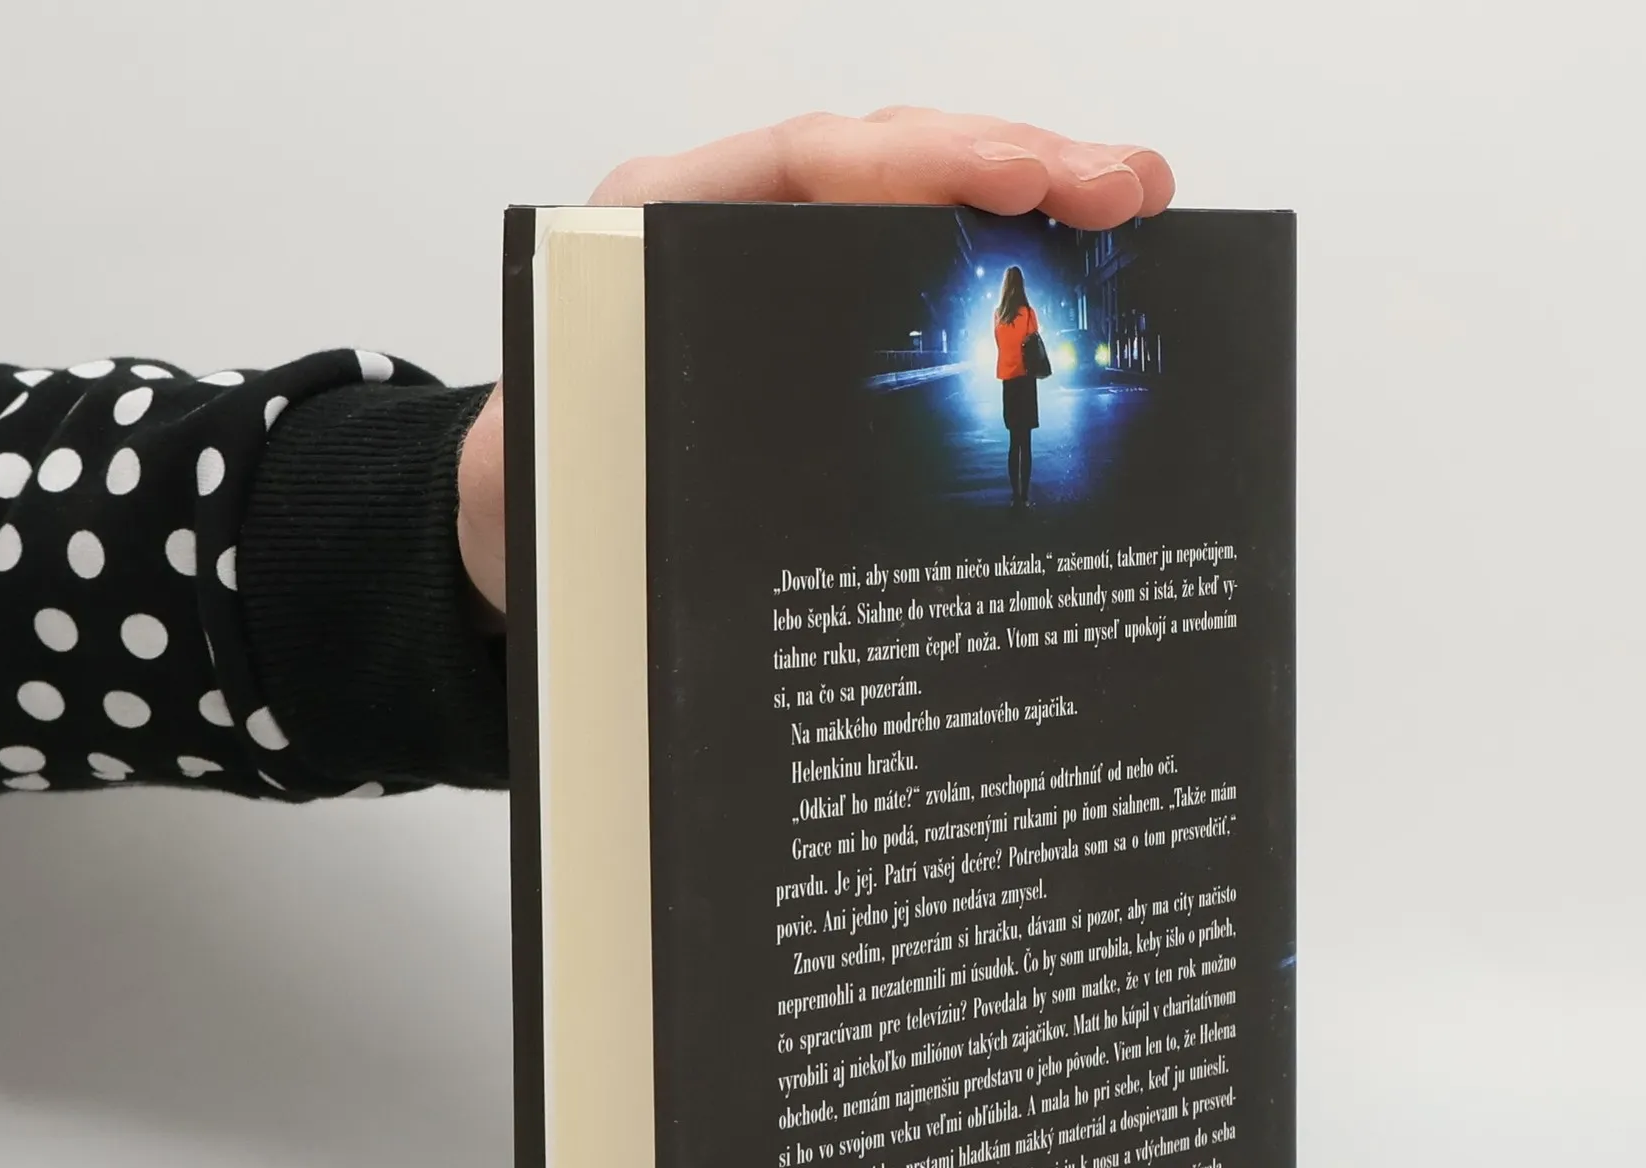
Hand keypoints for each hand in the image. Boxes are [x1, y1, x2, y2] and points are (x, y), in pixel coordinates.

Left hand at [457, 108, 1176, 614]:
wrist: (511, 528)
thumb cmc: (534, 493)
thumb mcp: (553, 466)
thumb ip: (630, 443)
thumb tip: (740, 492)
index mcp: (657, 231)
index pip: (810, 163)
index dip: (926, 161)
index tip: (1024, 181)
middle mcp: (732, 234)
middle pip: (887, 164)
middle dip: (1014, 162)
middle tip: (1127, 185)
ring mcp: (784, 276)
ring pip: (916, 213)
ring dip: (1029, 202)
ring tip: (1134, 202)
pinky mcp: (819, 328)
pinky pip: (915, 277)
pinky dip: (998, 267)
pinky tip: (1075, 270)